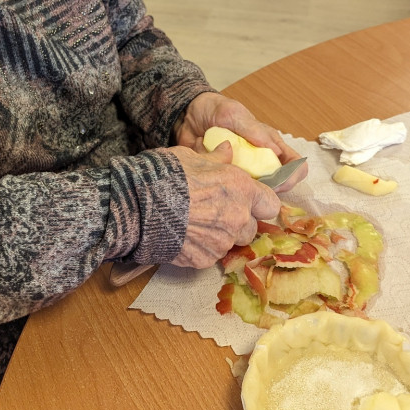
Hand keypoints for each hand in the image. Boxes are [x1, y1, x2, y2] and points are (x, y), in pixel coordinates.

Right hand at [167, 140, 280, 268]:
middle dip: (240, 221)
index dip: (260, 202)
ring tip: (198, 224)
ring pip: (231, 243)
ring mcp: (222, 242)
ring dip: (222, 236)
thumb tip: (227, 149)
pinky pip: (211, 255)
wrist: (139, 205)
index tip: (248, 200)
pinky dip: (202, 248)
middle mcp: (238, 218)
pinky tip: (185, 235)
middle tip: (218, 212)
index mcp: (242, 189)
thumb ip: (216, 158)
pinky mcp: (204, 260)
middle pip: (252, 227)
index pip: (270, 204)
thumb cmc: (167, 175)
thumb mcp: (192, 157)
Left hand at [174, 91, 306, 192]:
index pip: (297, 166)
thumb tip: (276, 151)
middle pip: (279, 186)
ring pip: (257, 193)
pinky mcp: (227, 179)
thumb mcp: (233, 114)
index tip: (277, 183)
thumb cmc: (216, 110)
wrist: (187, 116)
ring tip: (231, 183)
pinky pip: (233, 192)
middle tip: (250, 188)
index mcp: (271, 144)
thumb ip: (254, 131)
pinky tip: (216, 180)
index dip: (292, 177)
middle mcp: (261, 161)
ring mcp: (245, 172)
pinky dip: (227, 189)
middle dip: (268, 191)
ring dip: (247, 192)